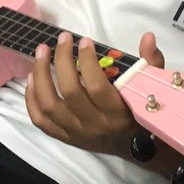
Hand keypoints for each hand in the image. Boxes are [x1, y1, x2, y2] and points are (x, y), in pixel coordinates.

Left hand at [25, 32, 162, 154]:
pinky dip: (31, 99)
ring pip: (49, 105)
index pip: (96, 86)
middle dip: (62, 61)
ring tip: (41, 53)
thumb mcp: (151, 87)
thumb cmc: (142, 112)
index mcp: (117, 113)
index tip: (85, 41)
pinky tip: (32, 78)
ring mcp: (76, 133)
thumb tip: (147, 36)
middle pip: (70, 92)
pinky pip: (40, 120)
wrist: (136, 147)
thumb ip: (151, 62)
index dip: (87, 61)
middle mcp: (95, 125)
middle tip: (61, 39)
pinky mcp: (65, 138)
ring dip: (41, 76)